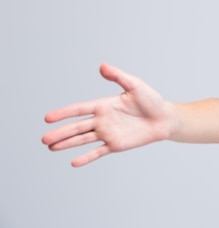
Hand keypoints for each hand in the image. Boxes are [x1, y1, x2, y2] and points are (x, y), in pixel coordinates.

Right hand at [42, 64, 174, 166]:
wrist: (165, 119)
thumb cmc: (152, 100)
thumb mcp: (135, 85)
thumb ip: (118, 76)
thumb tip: (102, 66)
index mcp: (104, 105)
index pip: (79, 109)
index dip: (64, 113)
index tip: (48, 118)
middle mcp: (103, 120)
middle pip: (77, 127)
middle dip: (60, 133)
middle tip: (43, 139)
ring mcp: (108, 133)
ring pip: (83, 140)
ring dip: (67, 144)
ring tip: (50, 147)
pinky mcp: (116, 145)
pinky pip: (98, 152)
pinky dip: (86, 157)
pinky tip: (73, 162)